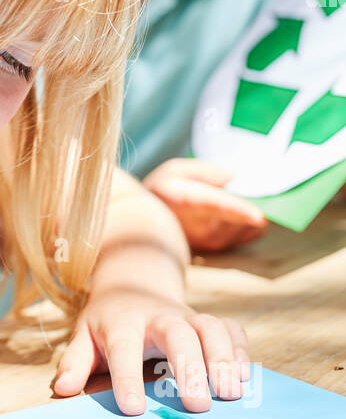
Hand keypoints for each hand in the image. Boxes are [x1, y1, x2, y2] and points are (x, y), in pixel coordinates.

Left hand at [50, 285, 250, 415]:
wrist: (134, 284)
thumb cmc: (107, 324)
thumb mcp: (84, 337)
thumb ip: (75, 362)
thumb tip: (63, 389)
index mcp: (122, 322)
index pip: (124, 347)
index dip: (127, 377)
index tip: (133, 410)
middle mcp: (159, 316)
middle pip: (178, 334)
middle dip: (190, 367)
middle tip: (198, 406)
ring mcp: (188, 316)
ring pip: (211, 328)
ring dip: (223, 359)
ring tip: (230, 394)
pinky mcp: (210, 321)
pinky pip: (231, 329)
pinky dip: (241, 351)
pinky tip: (245, 379)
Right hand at [142, 158, 267, 252]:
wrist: (145, 224)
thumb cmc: (162, 191)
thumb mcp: (176, 170)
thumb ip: (205, 171)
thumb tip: (234, 176)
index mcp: (188, 201)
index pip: (217, 206)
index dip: (239, 211)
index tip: (259, 216)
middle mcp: (200, 226)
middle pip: (242, 218)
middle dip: (261, 205)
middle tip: (273, 191)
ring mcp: (210, 241)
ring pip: (249, 227)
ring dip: (256, 213)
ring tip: (253, 198)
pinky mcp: (218, 248)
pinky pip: (248, 234)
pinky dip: (253, 222)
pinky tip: (247, 211)